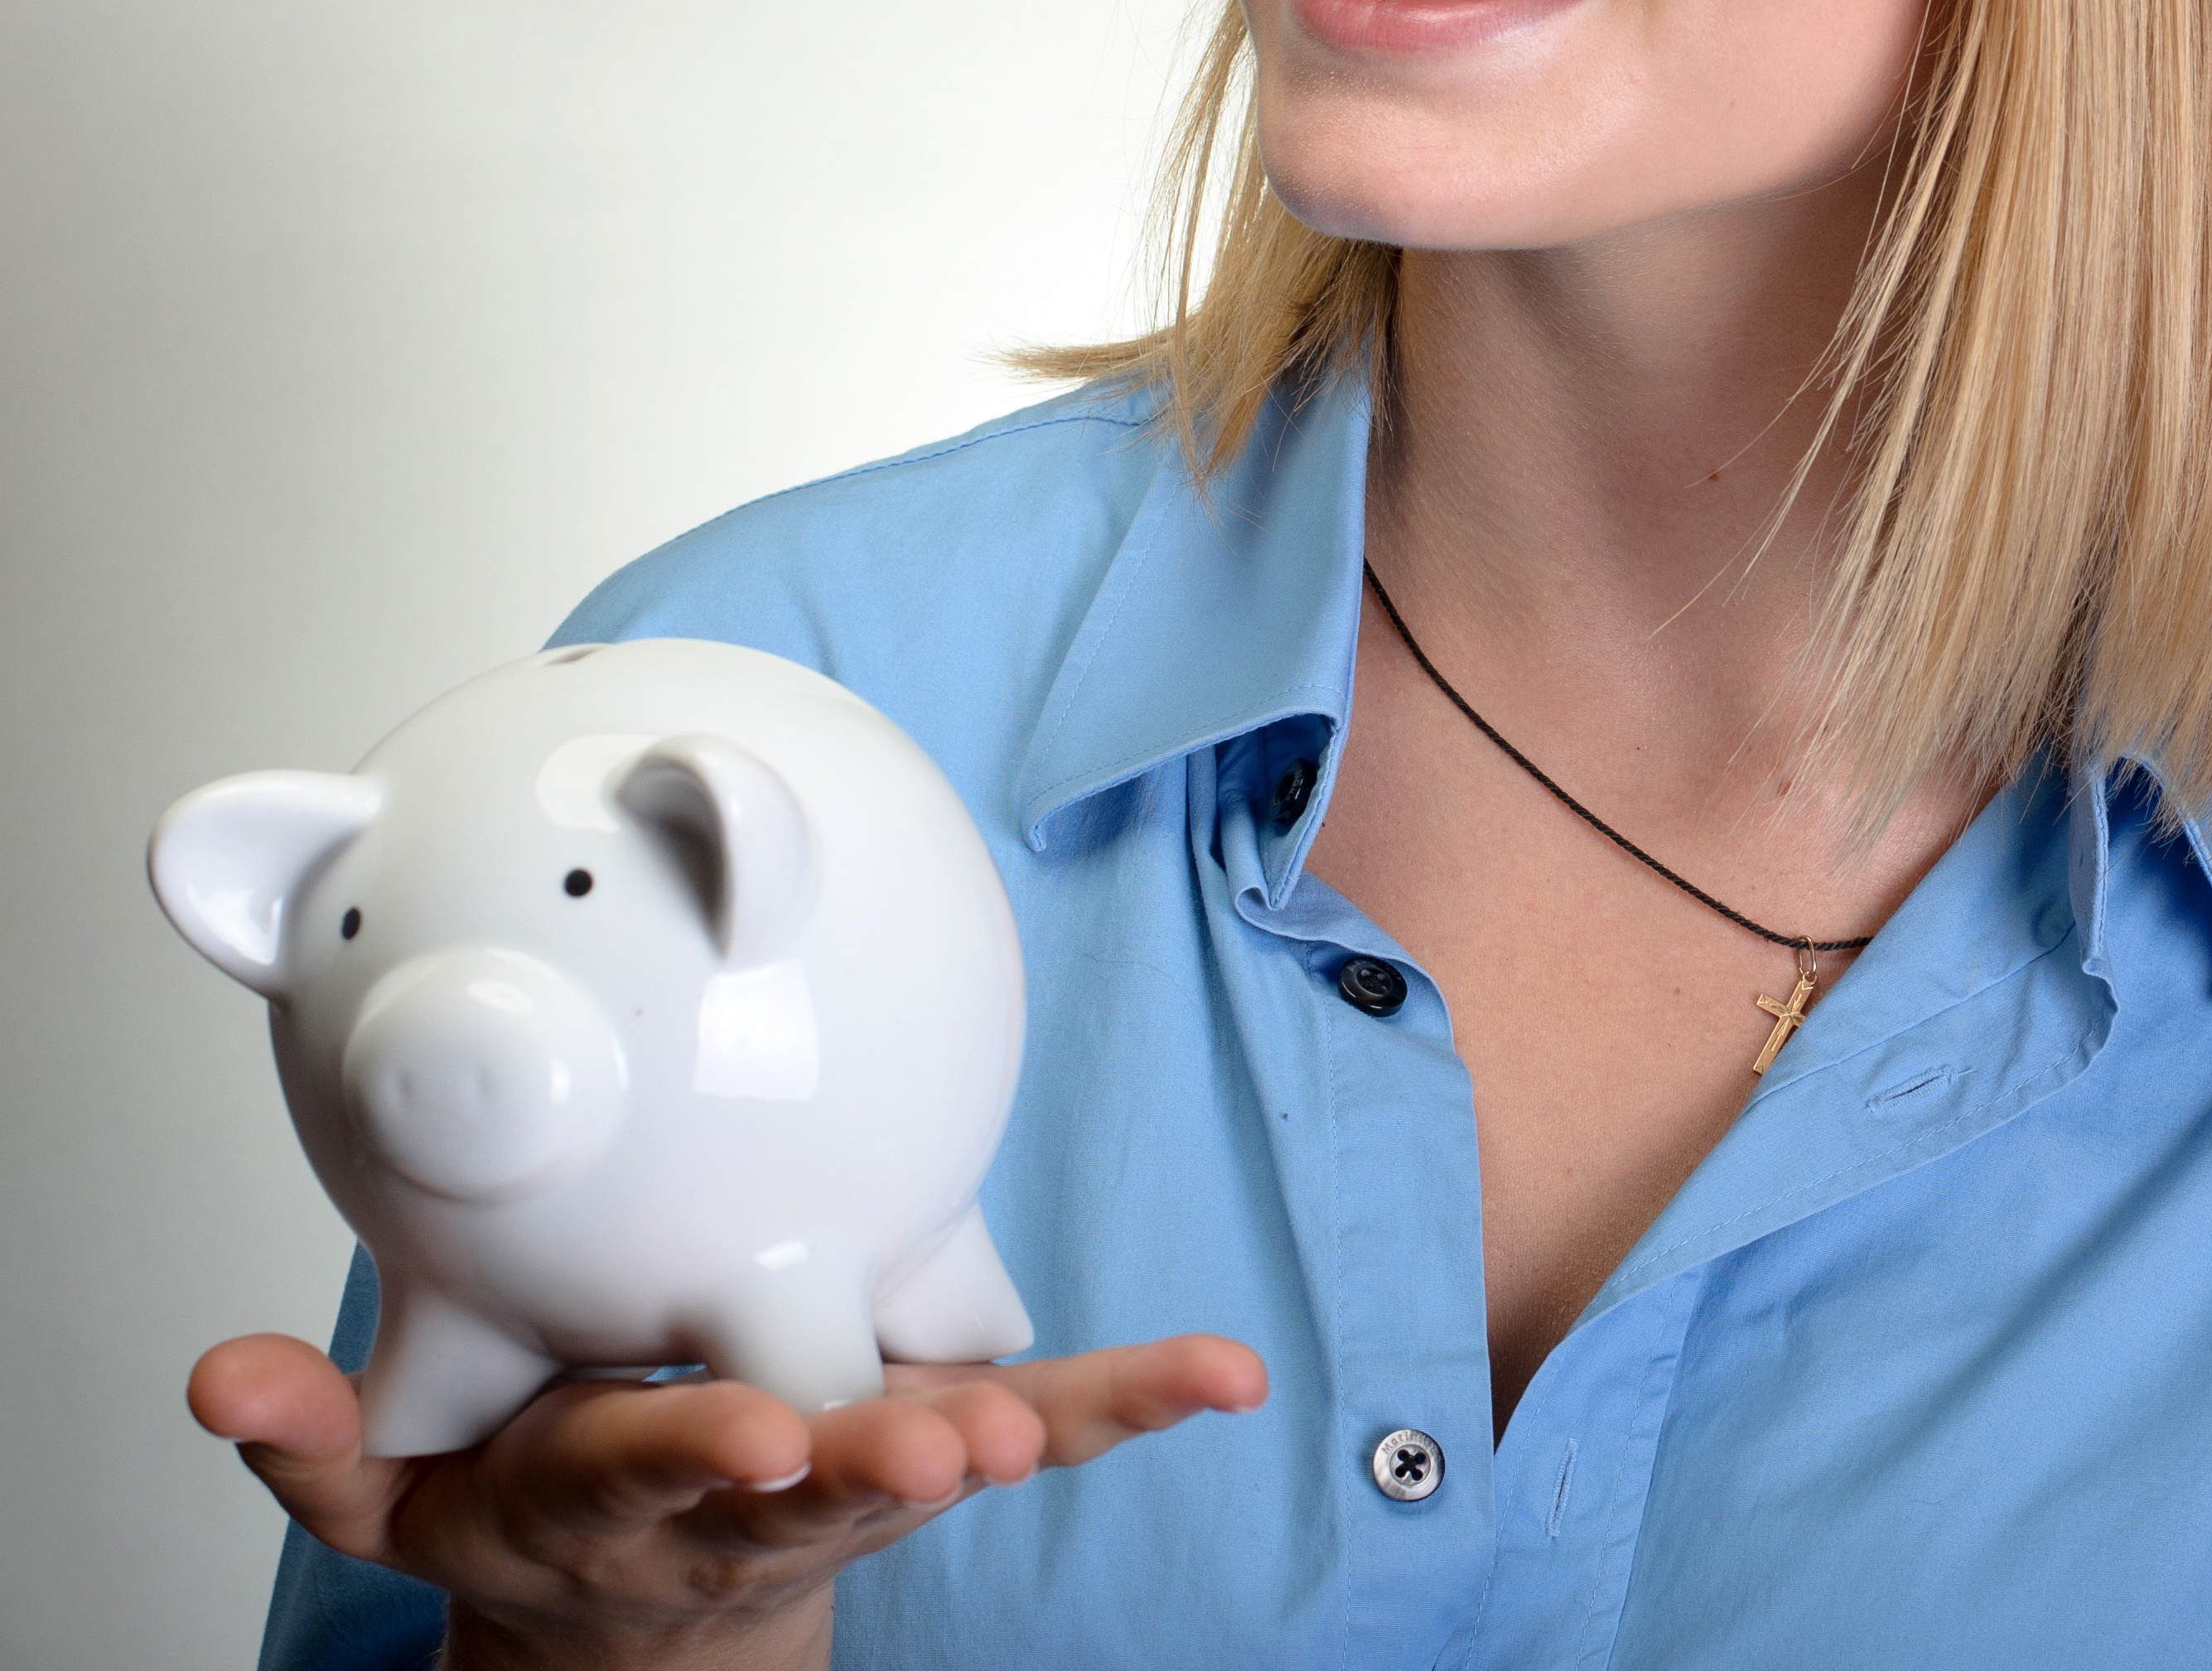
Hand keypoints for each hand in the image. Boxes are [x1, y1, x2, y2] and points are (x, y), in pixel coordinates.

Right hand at [188, 1331, 1266, 1670]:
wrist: (616, 1594)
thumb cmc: (516, 1506)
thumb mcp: (384, 1503)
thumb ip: (314, 1444)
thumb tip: (226, 1379)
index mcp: (612, 1489)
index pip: (650, 1469)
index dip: (700, 1454)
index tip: (749, 1439)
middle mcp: (745, 1497)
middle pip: (812, 1487)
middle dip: (872, 1467)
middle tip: (938, 1453)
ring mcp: (850, 1481)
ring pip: (935, 1454)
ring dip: (1013, 1435)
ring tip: (1097, 1415)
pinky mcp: (931, 1447)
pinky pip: (1046, 1421)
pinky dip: (1129, 1400)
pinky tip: (1226, 1376)